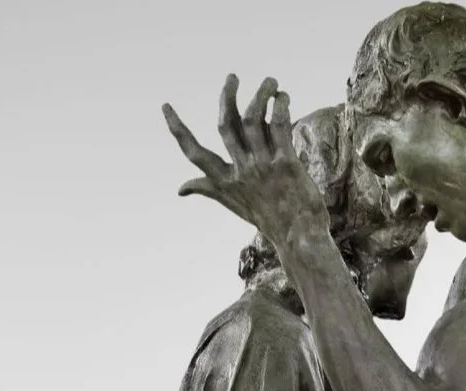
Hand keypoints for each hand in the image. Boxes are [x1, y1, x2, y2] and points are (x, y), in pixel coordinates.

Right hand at [164, 75, 327, 248]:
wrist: (300, 240)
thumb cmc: (269, 221)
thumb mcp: (233, 205)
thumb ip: (208, 189)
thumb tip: (179, 189)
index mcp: (225, 180)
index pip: (194, 152)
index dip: (178, 129)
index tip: (165, 107)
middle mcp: (241, 171)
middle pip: (226, 124)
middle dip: (227, 96)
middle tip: (233, 77)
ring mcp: (263, 167)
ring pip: (253, 118)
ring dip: (260, 94)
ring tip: (270, 81)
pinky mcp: (287, 165)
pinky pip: (279, 127)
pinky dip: (280, 106)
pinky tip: (282, 97)